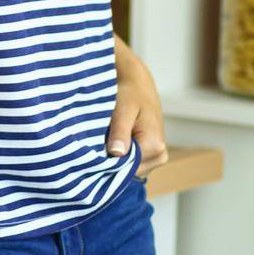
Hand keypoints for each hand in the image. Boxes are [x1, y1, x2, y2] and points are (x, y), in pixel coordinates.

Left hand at [109, 57, 168, 176]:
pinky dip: (120, 153)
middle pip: (129, 171)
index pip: (126, 169)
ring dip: (115, 156)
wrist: (137, 82)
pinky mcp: (150, 154)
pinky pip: (132, 162)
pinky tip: (113, 138)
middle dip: (112, 159)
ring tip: (108, 135)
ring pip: (129, 168)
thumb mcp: (122, 109)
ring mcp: (156, 156)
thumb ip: (120, 132)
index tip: (94, 150)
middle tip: (101, 138)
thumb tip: (117, 154)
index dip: (108, 162)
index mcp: (155, 146)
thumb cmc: (130, 93)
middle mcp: (159, 155)